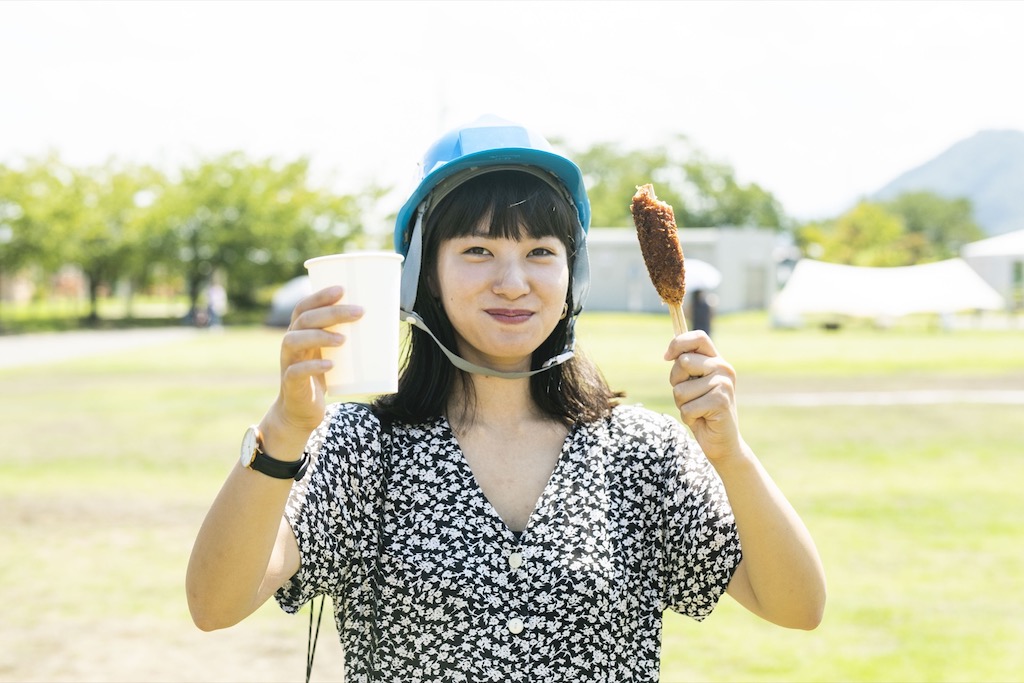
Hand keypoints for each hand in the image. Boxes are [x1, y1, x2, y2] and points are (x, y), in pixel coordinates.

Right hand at [267, 286, 363, 435]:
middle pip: (304, 319)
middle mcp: (291, 343)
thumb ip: (348, 339)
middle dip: (331, 313)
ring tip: (343, 339)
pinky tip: (330, 365)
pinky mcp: (290, 383)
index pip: (304, 307)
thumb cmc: (322, 377)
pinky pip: (296, 371)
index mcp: (300, 332)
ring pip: (294, 340)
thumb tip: (385, 324)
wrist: (301, 412)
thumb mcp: (333, 354)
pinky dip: (313, 366)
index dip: (320, 296)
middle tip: (359, 312)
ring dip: (320, 336)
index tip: (342, 289)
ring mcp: (288, 362)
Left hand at [664, 330, 741, 459]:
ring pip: (681, 389)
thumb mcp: (692, 385)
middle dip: (676, 382)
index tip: (666, 357)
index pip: (698, 337)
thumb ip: (685, 368)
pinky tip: (702, 419)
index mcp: (717, 360)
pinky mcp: (720, 402)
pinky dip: (688, 417)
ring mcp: (723, 384)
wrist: (722, 441)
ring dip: (682, 404)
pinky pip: (687, 407)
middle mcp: (723, 368)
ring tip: (697, 410)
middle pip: (682, 362)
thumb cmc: (702, 411)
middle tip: (690, 396)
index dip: (678, 343)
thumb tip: (669, 354)